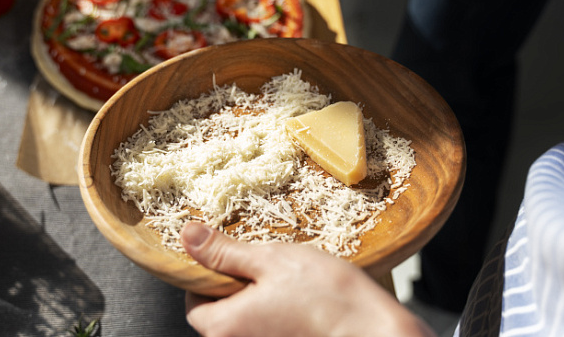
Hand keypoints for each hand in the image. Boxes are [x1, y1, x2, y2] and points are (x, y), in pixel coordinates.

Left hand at [180, 222, 434, 336]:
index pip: (193, 302)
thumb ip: (224, 252)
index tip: (231, 257)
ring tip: (289, 282)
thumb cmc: (327, 299)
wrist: (375, 333)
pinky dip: (278, 316)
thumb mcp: (271, 261)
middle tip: (266, 265)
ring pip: (248, 323)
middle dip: (238, 287)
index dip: (208, 275)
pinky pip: (268, 332)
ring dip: (260, 301)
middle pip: (220, 315)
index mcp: (223, 327)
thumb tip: (188, 236)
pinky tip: (302, 301)